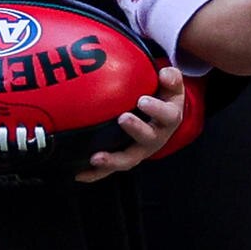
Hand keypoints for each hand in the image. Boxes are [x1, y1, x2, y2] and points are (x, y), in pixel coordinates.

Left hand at [75, 77, 192, 181]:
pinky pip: (109, 169)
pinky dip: (95, 174)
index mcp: (168, 119)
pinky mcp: (124, 158)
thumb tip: (164, 75)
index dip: (156, 109)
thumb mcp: (171, 86)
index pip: (167, 115)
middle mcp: (155, 138)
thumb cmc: (163, 98)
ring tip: (96, 158)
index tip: (142, 100)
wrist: (161, 118)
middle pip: (147, 139)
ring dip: (112, 160)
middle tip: (123, 118)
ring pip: (128, 159)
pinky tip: (79, 174)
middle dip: (136, 130)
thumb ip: (171, 78)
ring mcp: (139, 151)